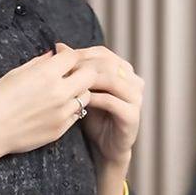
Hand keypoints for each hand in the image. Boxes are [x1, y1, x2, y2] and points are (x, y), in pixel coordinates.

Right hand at [0, 45, 105, 164]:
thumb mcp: (14, 74)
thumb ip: (39, 63)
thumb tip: (53, 56)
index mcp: (46, 74)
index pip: (73, 56)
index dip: (68, 54)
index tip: (61, 56)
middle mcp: (59, 93)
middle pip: (90, 75)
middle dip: (81, 71)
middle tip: (69, 73)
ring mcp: (61, 113)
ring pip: (86, 97)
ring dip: (78, 91)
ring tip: (62, 93)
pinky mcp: (59, 130)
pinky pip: (76, 115)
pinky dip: (70, 109)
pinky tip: (55, 109)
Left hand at [54, 42, 143, 166]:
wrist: (104, 148)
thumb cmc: (93, 118)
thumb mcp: (82, 90)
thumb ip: (75, 69)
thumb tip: (59, 45)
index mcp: (124, 71)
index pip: (102, 53)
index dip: (81, 54)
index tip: (59, 58)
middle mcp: (134, 81)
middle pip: (107, 64)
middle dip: (82, 66)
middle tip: (62, 71)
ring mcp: (136, 98)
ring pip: (111, 80)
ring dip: (88, 80)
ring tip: (68, 83)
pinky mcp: (132, 115)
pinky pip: (111, 101)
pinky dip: (94, 99)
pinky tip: (78, 100)